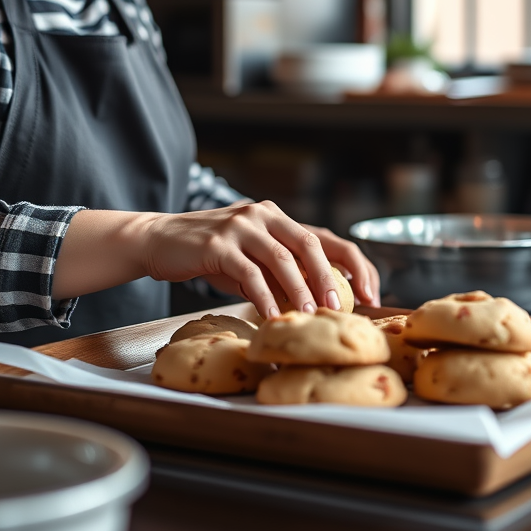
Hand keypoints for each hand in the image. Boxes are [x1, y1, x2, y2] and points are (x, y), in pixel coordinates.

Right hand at [141, 200, 370, 317]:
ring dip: (300, 289)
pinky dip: (264, 297)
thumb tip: (317, 303)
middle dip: (330, 277)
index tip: (371, 294)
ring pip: (282, 257)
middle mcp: (263, 214)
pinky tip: (272, 316)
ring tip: (312, 314)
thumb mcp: (250, 259)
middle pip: (310, 243)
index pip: (327, 237)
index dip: (354, 265)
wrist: (159, 241)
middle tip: (343, 308)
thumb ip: (278, 272)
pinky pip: (249, 273)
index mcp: (277, 216)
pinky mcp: (218, 243)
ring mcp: (241, 225)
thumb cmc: (209, 255)